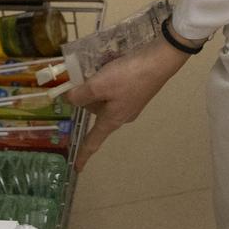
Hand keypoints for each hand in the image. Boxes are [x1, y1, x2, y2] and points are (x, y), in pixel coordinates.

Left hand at [61, 35, 191, 171]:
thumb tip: (69, 99)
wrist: (159, 60)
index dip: (84, 154)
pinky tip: (110, 65)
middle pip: (95, 111)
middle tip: (82, 76)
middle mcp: (122, 115)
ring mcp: (131, 103)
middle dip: (86, 95)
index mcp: (112, 120)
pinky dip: (108, 79)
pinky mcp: (136, 90)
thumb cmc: (128, 76)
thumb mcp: (98, 85)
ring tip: (97, 67)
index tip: (77, 168)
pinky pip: (114, 88)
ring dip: (97, 84)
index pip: (93, 141)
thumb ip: (79, 94)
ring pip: (104, 97)